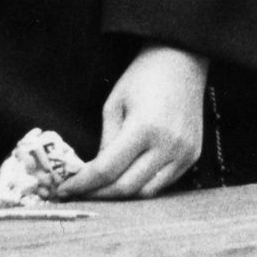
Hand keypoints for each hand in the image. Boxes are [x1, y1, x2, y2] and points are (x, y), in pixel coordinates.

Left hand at [56, 43, 205, 198]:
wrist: (182, 61)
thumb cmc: (143, 76)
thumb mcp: (113, 104)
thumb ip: (105, 142)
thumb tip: (95, 174)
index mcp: (144, 128)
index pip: (107, 170)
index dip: (83, 184)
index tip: (64, 190)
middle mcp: (168, 145)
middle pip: (127, 187)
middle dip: (99, 194)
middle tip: (80, 194)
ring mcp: (184, 153)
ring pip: (147, 192)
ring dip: (121, 195)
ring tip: (102, 189)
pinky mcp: (193, 155)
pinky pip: (164, 183)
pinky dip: (143, 185)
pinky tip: (128, 177)